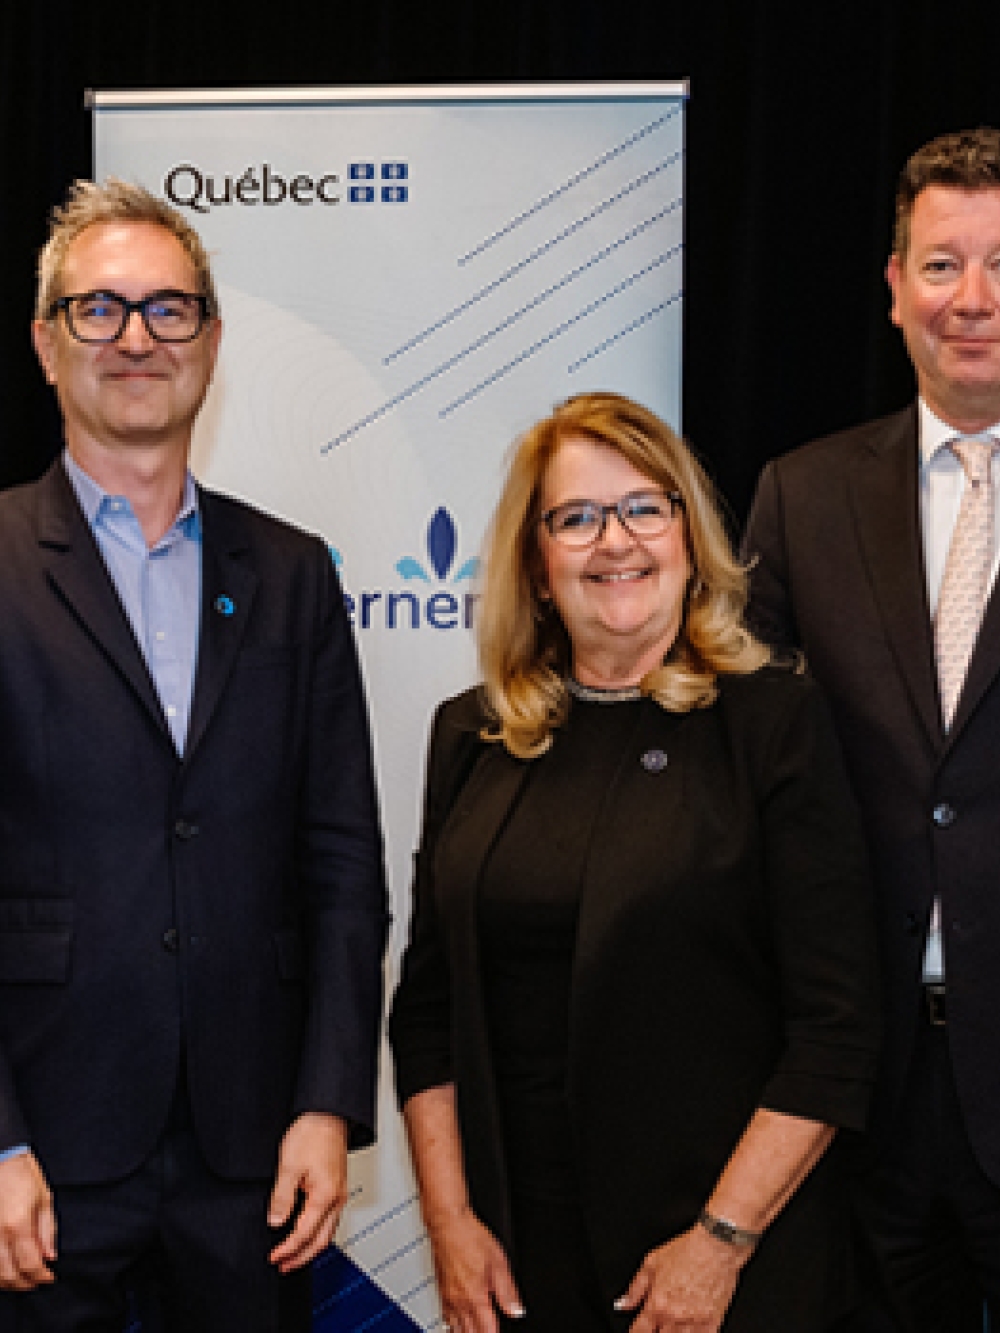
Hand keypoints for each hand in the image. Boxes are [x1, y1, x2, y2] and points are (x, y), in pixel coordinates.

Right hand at [0, 1151, 56, 1290]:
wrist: (1, 1158)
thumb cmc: (24, 1175)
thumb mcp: (44, 1199)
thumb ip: (47, 1231)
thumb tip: (50, 1257)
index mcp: (18, 1225)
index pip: (30, 1265)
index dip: (41, 1276)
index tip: (49, 1277)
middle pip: (8, 1275)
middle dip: (24, 1283)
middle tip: (36, 1281)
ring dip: (7, 1281)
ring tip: (21, 1278)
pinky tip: (4, 1268)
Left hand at [267, 1112, 348, 1272]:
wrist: (327, 1114)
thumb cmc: (312, 1134)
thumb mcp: (288, 1166)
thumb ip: (281, 1198)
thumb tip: (276, 1221)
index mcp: (324, 1196)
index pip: (304, 1234)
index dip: (287, 1249)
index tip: (274, 1257)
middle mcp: (336, 1198)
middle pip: (321, 1241)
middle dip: (302, 1257)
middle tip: (284, 1265)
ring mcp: (339, 1192)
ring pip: (328, 1231)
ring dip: (310, 1247)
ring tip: (293, 1255)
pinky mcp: (337, 1186)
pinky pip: (330, 1219)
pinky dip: (317, 1233)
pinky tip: (307, 1232)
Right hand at [425, 1205, 523, 1332]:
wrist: (447, 1223)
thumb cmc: (470, 1237)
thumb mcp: (498, 1262)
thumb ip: (508, 1291)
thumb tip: (517, 1311)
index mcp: (475, 1297)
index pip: (487, 1331)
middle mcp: (459, 1302)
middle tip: (489, 1332)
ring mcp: (447, 1297)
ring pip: (455, 1329)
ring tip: (475, 1332)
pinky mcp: (440, 1290)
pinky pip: (446, 1317)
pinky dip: (453, 1326)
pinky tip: (456, 1325)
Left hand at [614, 1225, 745, 1331]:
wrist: (717, 1247)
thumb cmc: (686, 1251)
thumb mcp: (652, 1263)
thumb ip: (635, 1288)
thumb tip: (622, 1305)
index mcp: (657, 1304)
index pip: (640, 1332)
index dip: (636, 1332)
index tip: (638, 1329)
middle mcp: (675, 1318)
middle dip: (655, 1332)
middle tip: (657, 1322)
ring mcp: (695, 1324)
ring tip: (671, 1324)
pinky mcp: (713, 1324)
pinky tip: (688, 1327)